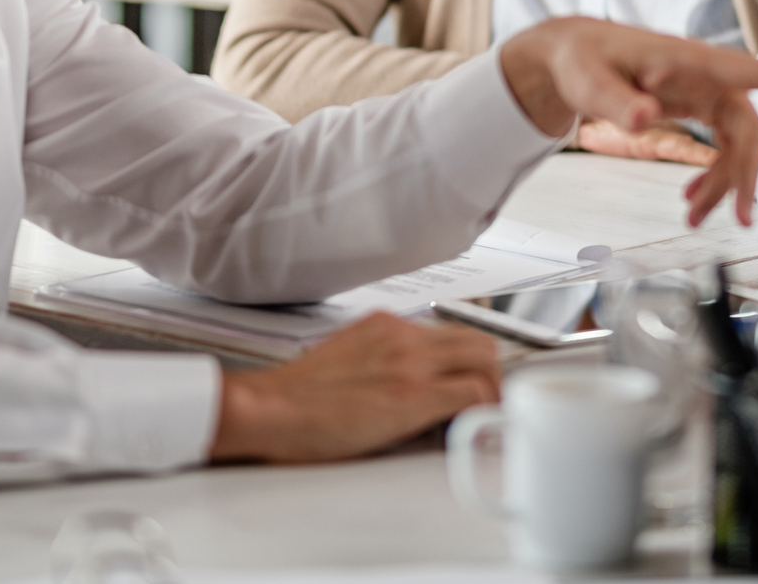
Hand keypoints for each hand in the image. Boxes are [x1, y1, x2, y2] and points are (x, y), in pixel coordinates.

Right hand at [210, 312, 500, 462]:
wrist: (266, 408)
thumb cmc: (295, 397)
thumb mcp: (346, 359)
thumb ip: (381, 361)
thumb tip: (404, 384)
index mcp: (386, 326)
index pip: (450, 332)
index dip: (468, 361)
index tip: (470, 382)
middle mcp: (404, 335)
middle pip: (478, 340)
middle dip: (491, 372)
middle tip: (486, 403)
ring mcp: (411, 362)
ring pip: (484, 360)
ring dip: (491, 389)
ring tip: (481, 419)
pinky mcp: (412, 395)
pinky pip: (473, 393)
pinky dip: (484, 411)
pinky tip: (473, 432)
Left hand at [500, 17, 757, 226]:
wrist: (571, 56)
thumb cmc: (582, 60)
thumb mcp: (591, 83)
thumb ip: (619, 102)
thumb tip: (646, 116)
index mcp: (687, 61)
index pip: (750, 72)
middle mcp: (704, 75)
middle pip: (747, 125)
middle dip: (747, 173)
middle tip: (739, 217)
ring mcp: (702, 90)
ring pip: (735, 141)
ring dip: (724, 181)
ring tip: (696, 217)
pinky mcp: (695, 103)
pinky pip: (719, 143)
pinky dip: (710, 173)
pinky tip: (693, 198)